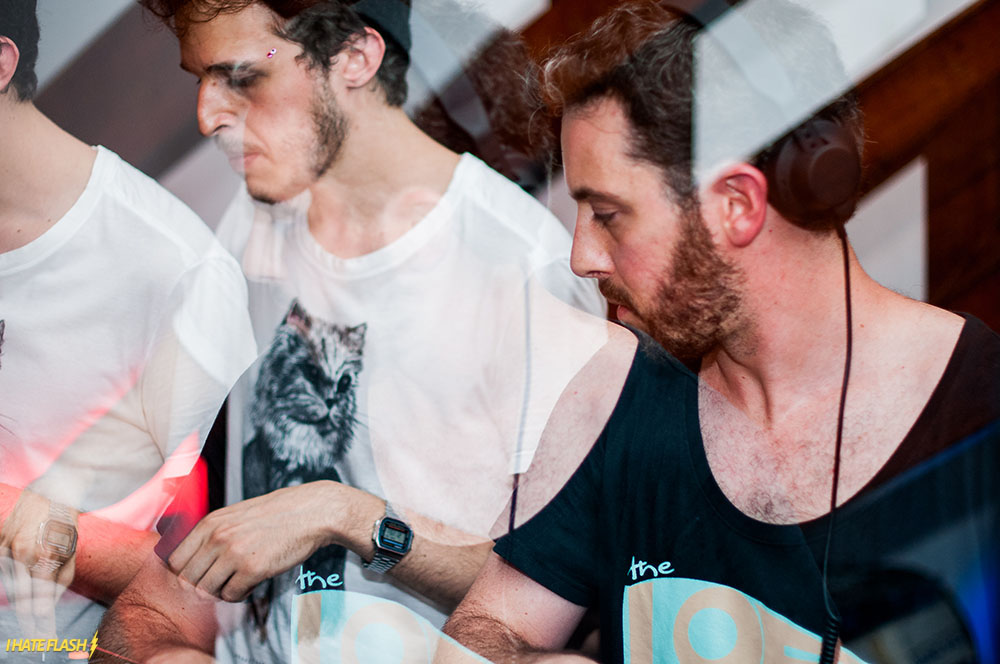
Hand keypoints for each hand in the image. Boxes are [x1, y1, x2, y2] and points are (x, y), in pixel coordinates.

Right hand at [0, 489, 77, 636]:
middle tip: (36, 639)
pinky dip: (10, 586)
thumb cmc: (65, 522)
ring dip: (20, 607)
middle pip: (21, 598)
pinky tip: (19, 598)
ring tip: (30, 626)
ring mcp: (7, 549)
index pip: (39, 598)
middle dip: (29, 622)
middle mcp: (21, 555)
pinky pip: (2, 572)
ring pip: (9, 587)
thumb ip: (61, 577)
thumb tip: (50, 604)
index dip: (41, 621)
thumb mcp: (72, 549)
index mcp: (43, 556)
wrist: (52, 491)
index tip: (44, 637)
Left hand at [167, 481, 358, 601]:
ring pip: (207, 591)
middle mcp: (217, 537)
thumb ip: (212, 534)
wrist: (312, 512)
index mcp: (210, 523)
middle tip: (222, 582)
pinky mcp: (253, 569)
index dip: (185, 574)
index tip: (201, 576)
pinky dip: (239, 595)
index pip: (175, 561)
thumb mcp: (236, 515)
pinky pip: (231, 596)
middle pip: (188, 580)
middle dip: (203, 586)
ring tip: (238, 581)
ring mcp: (234, 553)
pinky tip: (252, 582)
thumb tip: (192, 563)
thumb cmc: (276, 515)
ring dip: (221, 591)